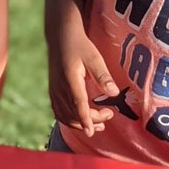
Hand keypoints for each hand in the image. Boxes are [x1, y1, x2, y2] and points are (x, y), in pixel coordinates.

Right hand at [48, 22, 118, 136]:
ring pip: (64, 115)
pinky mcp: (53, 90)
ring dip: (80, 123)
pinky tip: (80, 118)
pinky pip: (58, 111)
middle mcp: (60, 87)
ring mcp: (54, 90)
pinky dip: (69, 119)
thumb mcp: (94, 58)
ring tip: (98, 123)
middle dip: (91, 121)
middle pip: (73, 113)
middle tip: (109, 115)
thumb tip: (114, 93)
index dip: (85, 120)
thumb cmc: (79, 45)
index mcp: (70, 80)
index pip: (78, 105)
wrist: (60, 36)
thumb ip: (103, 76)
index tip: (91, 132)